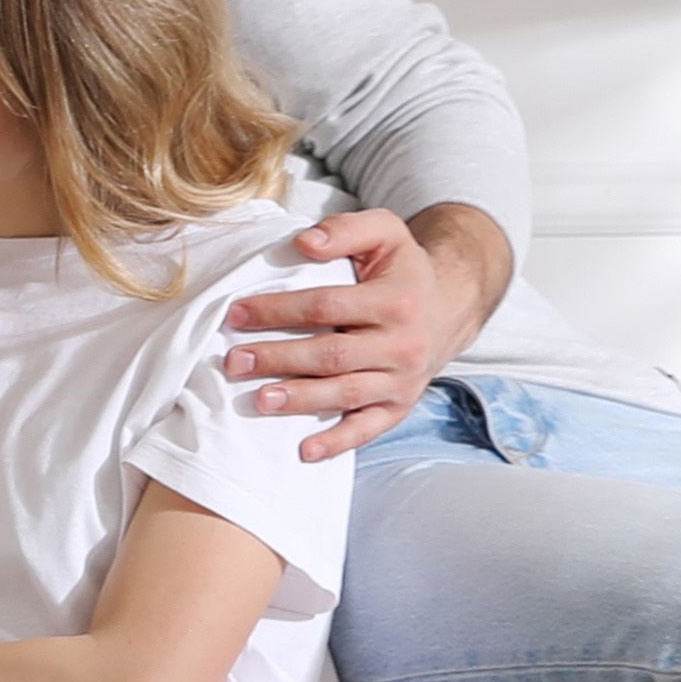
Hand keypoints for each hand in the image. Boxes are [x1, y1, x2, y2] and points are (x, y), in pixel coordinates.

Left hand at [224, 206, 484, 462]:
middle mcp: (402, 345)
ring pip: (345, 395)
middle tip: (233, 362)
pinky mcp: (399, 407)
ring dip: (300, 400)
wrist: (447, 308)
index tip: (236, 313)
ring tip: (259, 400)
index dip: (279, 311)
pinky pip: (367, 429)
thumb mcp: (385, 233)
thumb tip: (303, 243)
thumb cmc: (401, 269)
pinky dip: (337, 442)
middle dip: (279, 359)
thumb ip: (346, 230)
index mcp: (396, 301)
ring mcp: (402, 381)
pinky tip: (304, 451)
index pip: (326, 306)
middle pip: (331, 355)